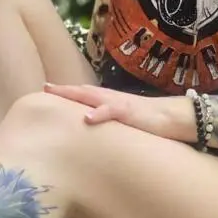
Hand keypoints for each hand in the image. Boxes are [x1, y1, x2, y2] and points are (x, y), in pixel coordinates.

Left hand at [45, 84, 196, 143]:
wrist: (173, 117)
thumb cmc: (149, 122)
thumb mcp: (124, 123)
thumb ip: (109, 123)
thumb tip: (93, 130)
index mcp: (109, 101)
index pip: (84, 95)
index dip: (66, 93)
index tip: (47, 91)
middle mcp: (111, 98)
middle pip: (83, 91)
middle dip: (63, 89)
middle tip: (44, 87)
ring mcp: (120, 103)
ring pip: (92, 96)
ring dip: (74, 94)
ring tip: (56, 93)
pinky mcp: (130, 112)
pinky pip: (112, 111)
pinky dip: (99, 113)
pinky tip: (87, 117)